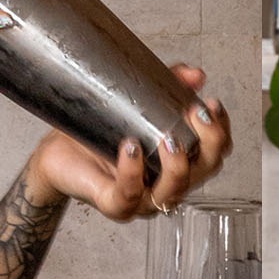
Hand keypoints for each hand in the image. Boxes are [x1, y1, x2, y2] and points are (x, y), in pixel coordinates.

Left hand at [25, 65, 233, 221]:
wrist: (58, 151)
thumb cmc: (98, 132)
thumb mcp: (136, 102)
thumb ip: (167, 86)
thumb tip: (195, 74)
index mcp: (178, 163)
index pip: (214, 154)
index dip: (221, 131)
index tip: (212, 104)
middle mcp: (166, 184)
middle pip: (205, 173)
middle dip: (208, 143)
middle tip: (197, 114)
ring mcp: (142, 199)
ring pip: (173, 192)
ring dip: (176, 164)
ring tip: (167, 136)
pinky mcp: (114, 204)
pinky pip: (129, 195)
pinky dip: (133, 172)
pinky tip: (131, 149)